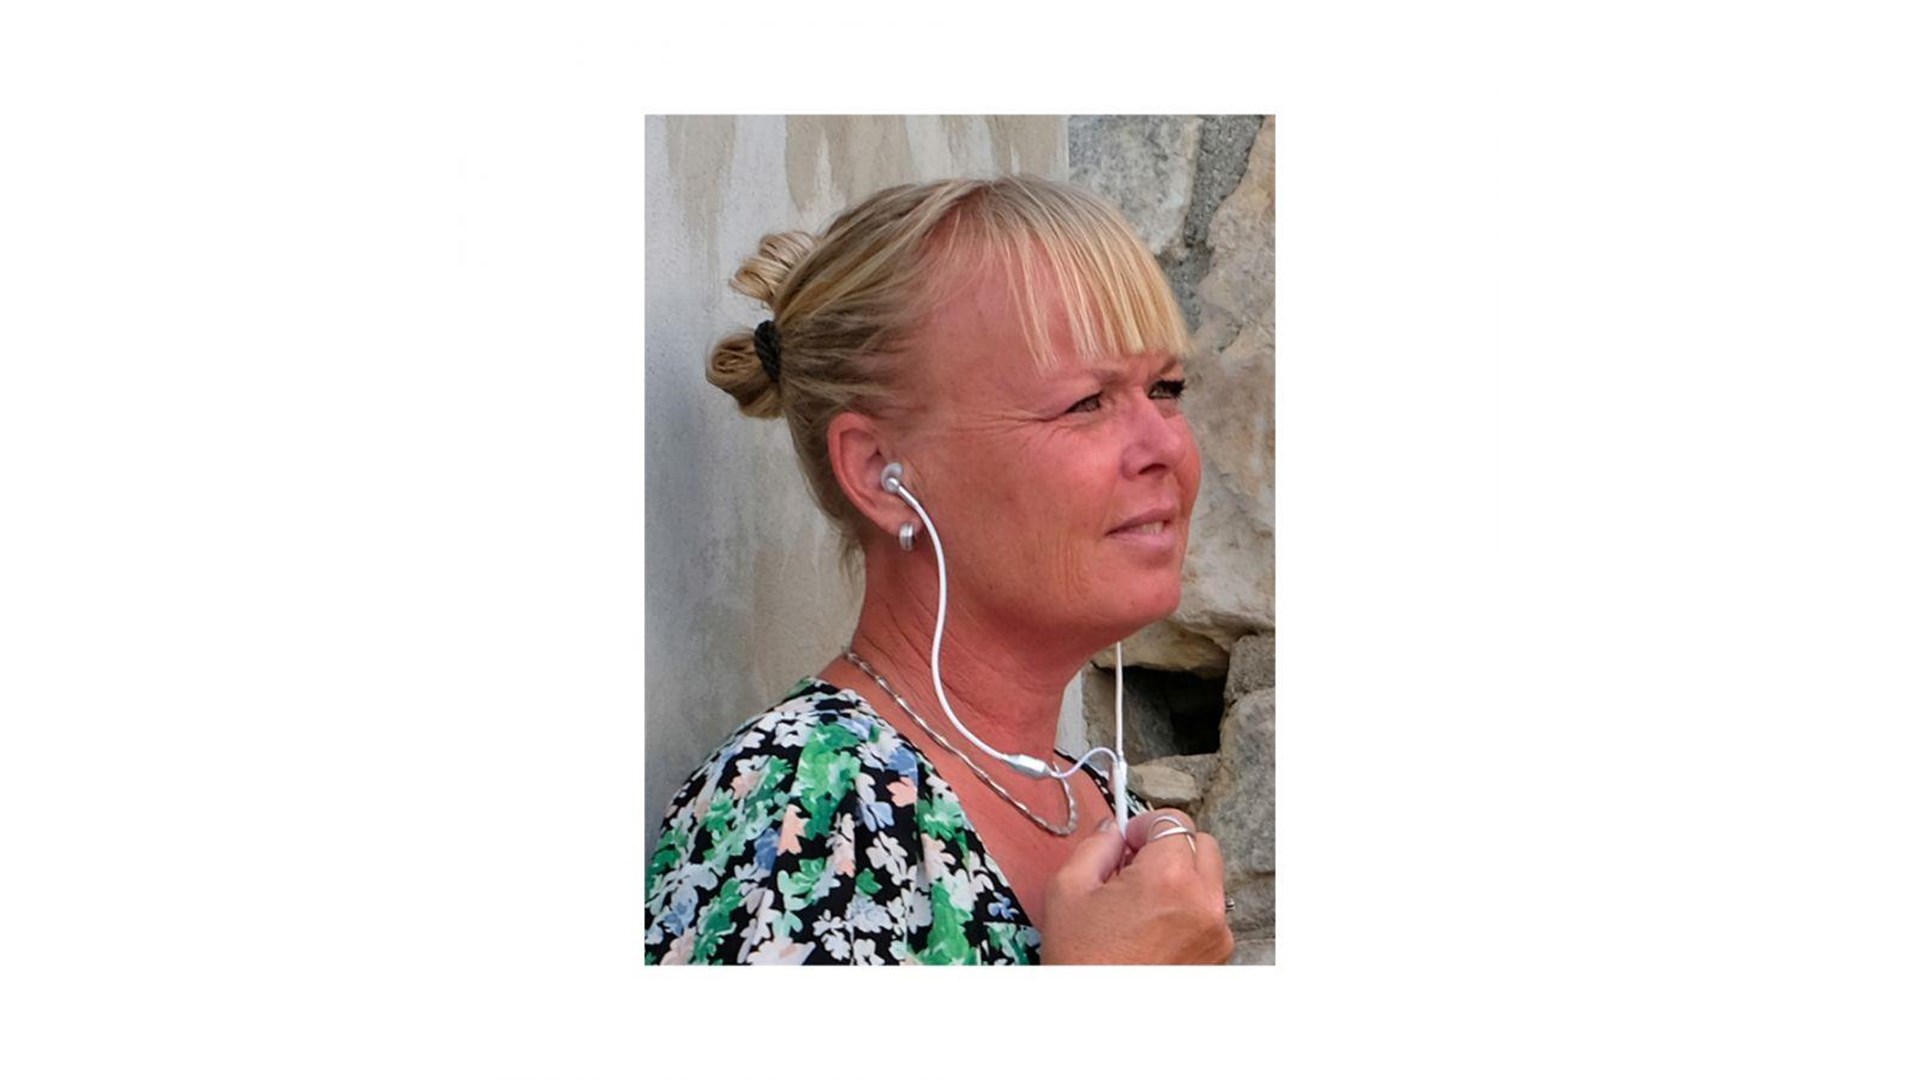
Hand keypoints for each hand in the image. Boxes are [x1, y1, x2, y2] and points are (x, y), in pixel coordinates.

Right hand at [1038, 809, 1233, 963]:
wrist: (1095, 1016)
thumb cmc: (1082, 962)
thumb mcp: (1069, 890)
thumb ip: (1096, 846)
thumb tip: (1113, 831)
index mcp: (1168, 879)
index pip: (1173, 821)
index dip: (1145, 825)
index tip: (1129, 839)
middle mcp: (1203, 903)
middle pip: (1200, 845)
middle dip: (1169, 847)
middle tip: (1135, 866)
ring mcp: (1215, 932)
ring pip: (1207, 879)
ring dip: (1180, 879)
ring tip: (1141, 903)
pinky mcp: (1217, 955)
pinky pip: (1208, 913)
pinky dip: (1187, 910)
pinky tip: (1152, 928)